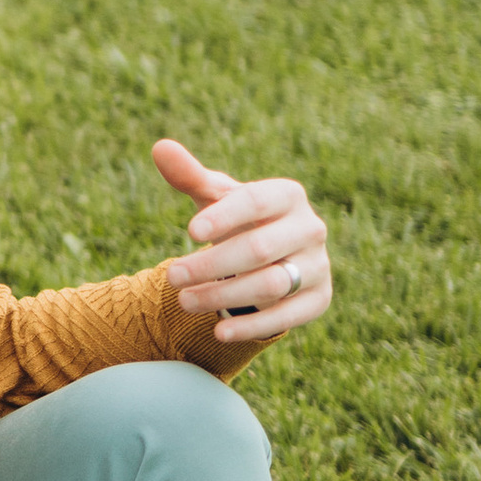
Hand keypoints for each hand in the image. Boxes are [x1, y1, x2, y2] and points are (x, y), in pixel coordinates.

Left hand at [153, 138, 330, 343]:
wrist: (272, 258)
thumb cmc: (238, 220)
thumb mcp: (214, 198)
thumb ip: (189, 175)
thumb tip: (160, 147)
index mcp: (288, 195)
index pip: (256, 201)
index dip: (223, 216)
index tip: (189, 232)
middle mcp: (310, 228)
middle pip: (259, 248)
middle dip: (211, 264)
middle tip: (171, 276)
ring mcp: (318, 265)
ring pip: (272, 284)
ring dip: (223, 296)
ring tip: (184, 301)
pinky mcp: (319, 299)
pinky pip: (288, 316)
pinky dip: (253, 326)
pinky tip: (218, 333)